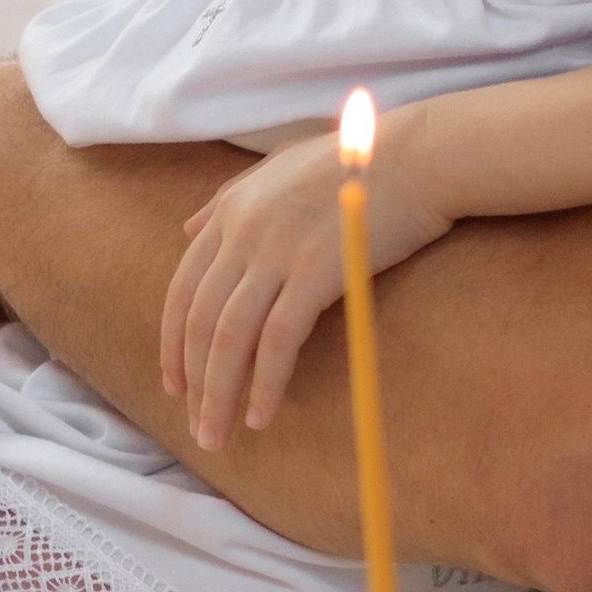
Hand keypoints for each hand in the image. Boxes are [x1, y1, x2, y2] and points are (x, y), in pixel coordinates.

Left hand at [162, 121, 455, 446]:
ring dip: (218, 394)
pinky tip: (261, 416)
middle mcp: (244, 232)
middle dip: (193, 381)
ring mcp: (276, 252)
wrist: (418, 156)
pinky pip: (277, 341)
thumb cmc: (358, 163)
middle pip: (201, 321)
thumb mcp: (280, 168)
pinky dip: (265, 384)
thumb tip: (188, 228)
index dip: (173, 343)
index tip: (175, 383)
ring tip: (216, 435)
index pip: (184, 289)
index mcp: (232, 209)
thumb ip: (229, 199)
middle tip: (195, 425)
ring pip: (229, 337)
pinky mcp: (315, 273)